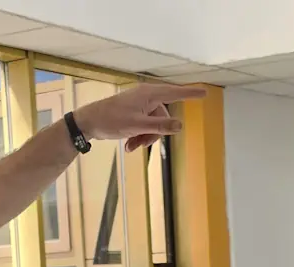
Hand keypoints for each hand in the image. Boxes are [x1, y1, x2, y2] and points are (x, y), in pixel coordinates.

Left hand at [73, 83, 207, 151]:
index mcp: (149, 94)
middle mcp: (146, 96)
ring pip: (153, 123)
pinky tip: (129, 145)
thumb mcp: (137, 126)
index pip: (175, 93)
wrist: (88, 122)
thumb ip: (159, 126)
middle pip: (163, 116)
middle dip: (155, 133)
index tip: (205, 92)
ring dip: (145, 137)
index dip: (190, 93)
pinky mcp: (132, 111)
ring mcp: (138, 104)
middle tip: (141, 144)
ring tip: (132, 146)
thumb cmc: (111, 120)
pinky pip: (143, 124)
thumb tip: (179, 126)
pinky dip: (138, 135)